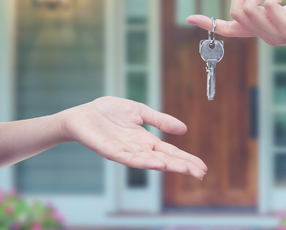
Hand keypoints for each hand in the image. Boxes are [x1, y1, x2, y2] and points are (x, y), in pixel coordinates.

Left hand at [58, 96, 206, 179]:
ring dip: (168, 166)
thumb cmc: (109, 112)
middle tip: (201, 173)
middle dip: (182, 166)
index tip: (202, 167)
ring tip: (184, 169)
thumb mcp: (140, 112)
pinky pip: (129, 159)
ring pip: (150, 162)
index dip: (186, 159)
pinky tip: (157, 163)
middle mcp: (138, 149)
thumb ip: (160, 120)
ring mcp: (125, 152)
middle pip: (164, 160)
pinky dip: (144, 162)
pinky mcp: (111, 151)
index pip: (170, 152)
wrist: (83, 114)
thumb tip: (184, 129)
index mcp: (146, 140)